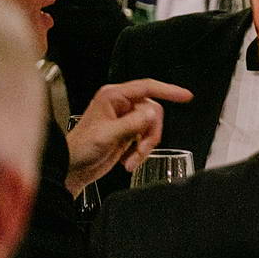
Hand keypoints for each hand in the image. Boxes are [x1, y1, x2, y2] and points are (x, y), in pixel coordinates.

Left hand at [64, 79, 192, 194]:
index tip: (186, 96)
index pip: (147, 88)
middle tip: (141, 151)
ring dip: (145, 147)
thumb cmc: (80, 149)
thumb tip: (152, 114)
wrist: (71, 169)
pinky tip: (127, 161)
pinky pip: (146, 139)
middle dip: (150, 134)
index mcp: (113, 97)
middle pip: (153, 112)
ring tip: (131, 161)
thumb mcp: (107, 136)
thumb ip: (132, 124)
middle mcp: (121, 105)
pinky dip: (140, 152)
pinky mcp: (127, 134)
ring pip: (151, 127)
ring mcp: (125, 119)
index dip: (168, 90)